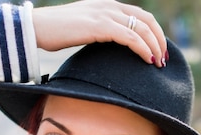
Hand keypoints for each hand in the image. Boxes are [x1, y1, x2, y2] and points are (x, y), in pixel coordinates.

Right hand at [31, 0, 166, 66]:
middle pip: (147, 20)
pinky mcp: (100, 25)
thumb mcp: (83, 28)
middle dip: (159, 40)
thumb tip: (110, 49)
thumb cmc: (55, 32)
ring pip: (142, 28)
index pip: (140, 15)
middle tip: (164, 60)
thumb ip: (99, 31)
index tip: (159, 51)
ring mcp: (105, 14)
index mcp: (107, 5)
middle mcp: (109, 6)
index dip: (154, 32)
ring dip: (155, 47)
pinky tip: (148, 60)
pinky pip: (130, 37)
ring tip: (158, 64)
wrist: (36, 27)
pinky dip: (143, 49)